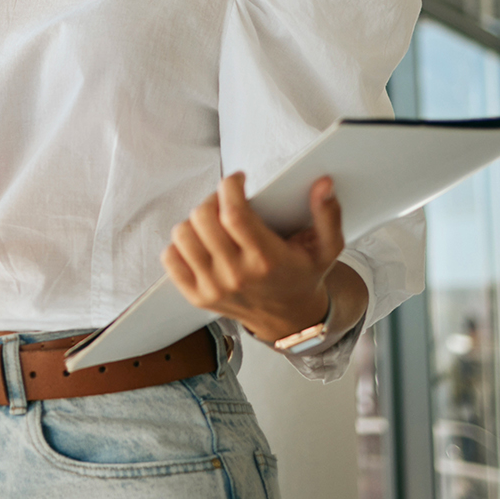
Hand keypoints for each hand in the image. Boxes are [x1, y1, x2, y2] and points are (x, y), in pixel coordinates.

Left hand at [162, 172, 345, 342]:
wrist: (289, 319)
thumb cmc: (303, 275)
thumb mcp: (326, 248)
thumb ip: (328, 215)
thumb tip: (324, 185)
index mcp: (267, 260)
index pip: (234, 214)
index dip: (230, 187)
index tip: (237, 179)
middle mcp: (237, 276)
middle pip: (203, 219)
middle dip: (213, 199)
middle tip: (225, 200)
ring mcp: (213, 288)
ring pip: (183, 235)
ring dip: (195, 220)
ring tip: (213, 221)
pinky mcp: (197, 296)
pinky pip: (171, 258)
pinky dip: (180, 244)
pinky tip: (200, 241)